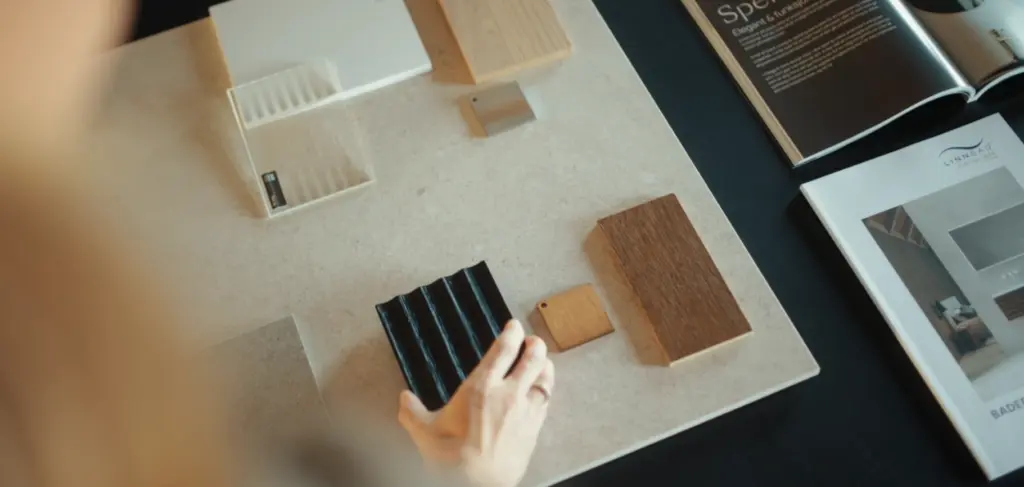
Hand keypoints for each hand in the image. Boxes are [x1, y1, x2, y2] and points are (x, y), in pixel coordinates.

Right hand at [398, 320, 554, 486]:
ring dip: (546, 367)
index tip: (514, 327)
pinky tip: (543, 394)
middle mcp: (509, 394)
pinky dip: (546, 393)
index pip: (503, 350)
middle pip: (531, 359)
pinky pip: (545, 404)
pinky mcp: (534, 430)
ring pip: (544, 380)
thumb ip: (412, 412)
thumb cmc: (452, 458)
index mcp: (482, 386)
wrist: (477, 484)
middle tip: (533, 341)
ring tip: (545, 361)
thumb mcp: (424, 432)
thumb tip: (404, 399)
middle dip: (534, 346)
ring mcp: (525, 412)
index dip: (511, 334)